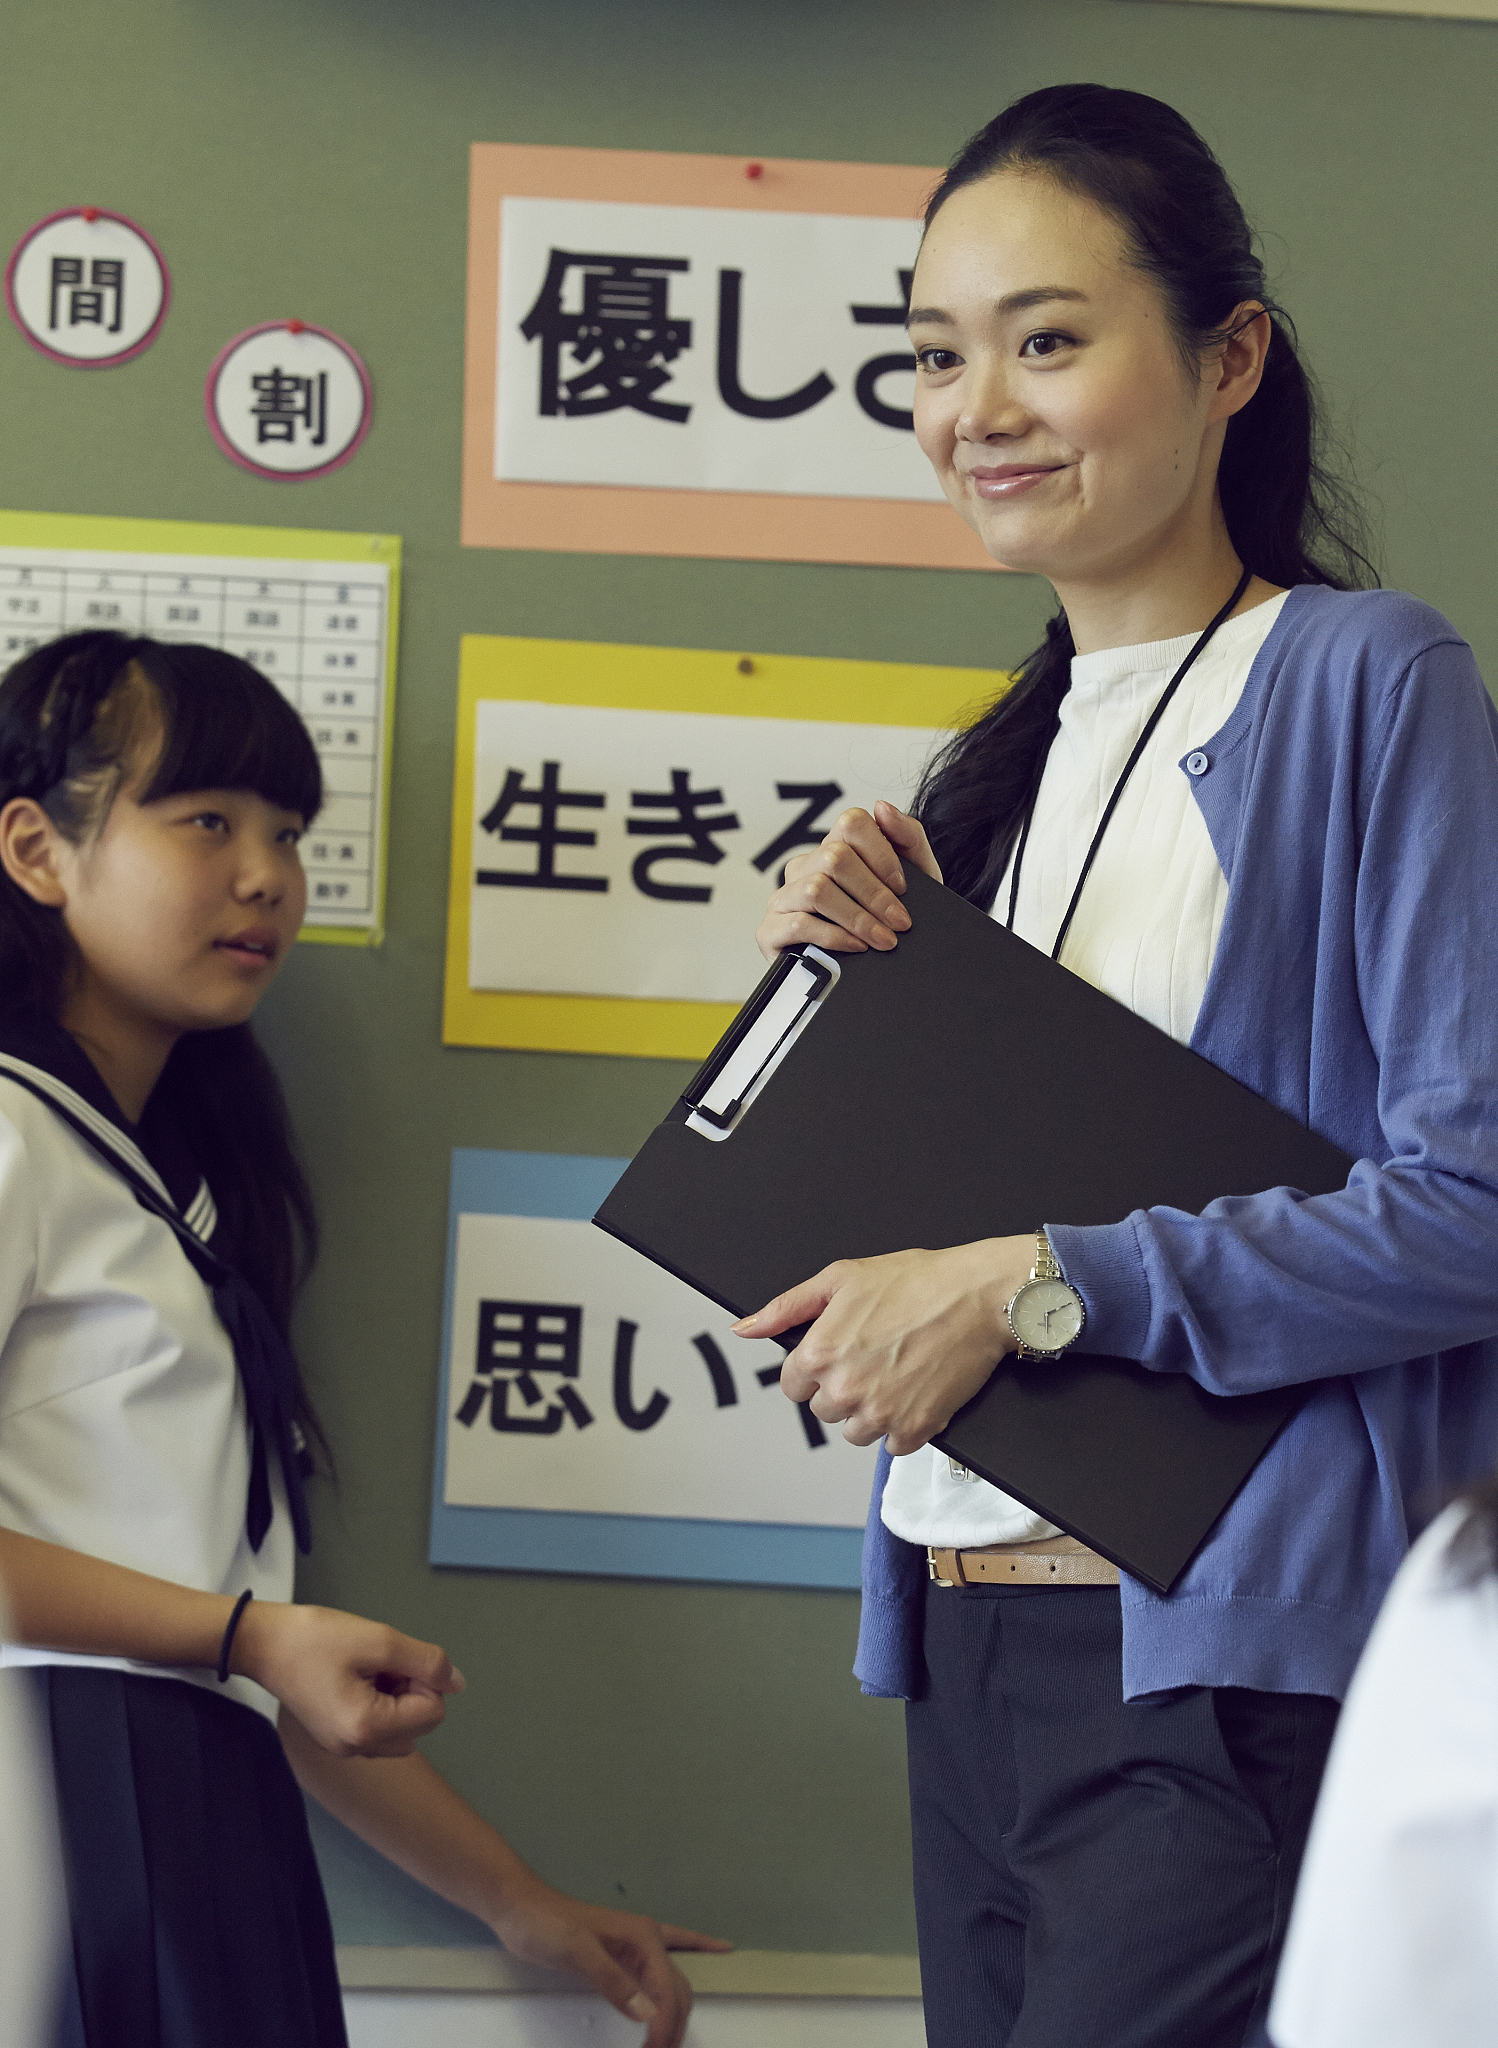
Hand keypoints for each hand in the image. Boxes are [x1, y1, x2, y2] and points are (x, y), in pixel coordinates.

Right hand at [233, 1602, 463, 1757]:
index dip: (425, 1678)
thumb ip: (426, 1661)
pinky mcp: (336, 1738)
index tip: (395, 1657)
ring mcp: (344, 1748)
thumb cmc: (315, 1638)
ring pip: (402, 1729)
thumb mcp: (380, 1640)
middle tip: (380, 1661)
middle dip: (412, 1689)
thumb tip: (457, 1683)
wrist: (262, 1643)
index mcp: (365, 1730)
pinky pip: (378, 1729)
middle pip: (420, 1725)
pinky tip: (356, 1679)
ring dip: (398, 1697)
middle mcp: (355, 1750)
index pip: (433, 1712)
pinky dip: (379, 1704)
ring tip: (367, 1670)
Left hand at [489, 1874, 731, 2047]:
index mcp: (643, 1936)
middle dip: (675, 2025)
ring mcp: (638, 1946)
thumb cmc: (547, 1924)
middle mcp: (647, 1939)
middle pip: (676, 1989)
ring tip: (671, 2043)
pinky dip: (695, 1950)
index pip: (666, 1989)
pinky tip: (718, 1948)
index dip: (665, 2024)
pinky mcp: (625, 1953)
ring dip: (679, 2012)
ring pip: (673, 1982)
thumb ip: (611, 1980)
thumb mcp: (577, 1950)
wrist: (521, 1909)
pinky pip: (665, 1961)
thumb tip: (648, 2012)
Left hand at [734, 1238, 1035, 1453]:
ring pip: (856, 1432)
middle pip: (823, 1410)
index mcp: (820, 1354)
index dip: (816, 1368)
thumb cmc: (917, 1280)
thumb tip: (745, 1327)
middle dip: (844, 1388)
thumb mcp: (840, 1279)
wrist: (979, 1296)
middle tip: (876, 1357)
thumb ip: (786, 1308)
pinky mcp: (915, 1429)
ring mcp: (880, 1414)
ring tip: (896, 1373)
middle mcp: (844, 1390)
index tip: (842, 1353)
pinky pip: (893, 1446)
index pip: (793, 1386)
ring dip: (872, 1411)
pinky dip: (904, 1425)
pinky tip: (916, 1391)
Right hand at [755, 799, 941, 962]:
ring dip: (857, 917)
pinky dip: (834, 936)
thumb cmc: (887, 918)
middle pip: (835, 858)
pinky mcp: (770, 930)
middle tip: (899, 922)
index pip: (851, 823)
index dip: (880, 853)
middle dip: (874, 893)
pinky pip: (799, 924)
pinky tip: (857, 947)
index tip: (902, 886)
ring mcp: (784, 897)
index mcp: (835, 847)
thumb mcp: (914, 878)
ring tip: (883, 939)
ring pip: (816, 890)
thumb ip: (907, 837)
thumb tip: (882, 807)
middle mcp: (805, 866)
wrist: (876, 971)